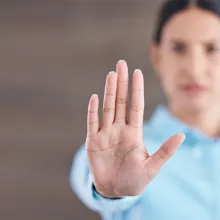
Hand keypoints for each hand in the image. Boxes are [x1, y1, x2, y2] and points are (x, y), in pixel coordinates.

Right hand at [86, 60, 184, 197]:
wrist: (115, 190)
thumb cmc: (134, 180)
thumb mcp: (152, 168)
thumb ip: (165, 151)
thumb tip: (182, 136)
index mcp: (134, 133)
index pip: (136, 106)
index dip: (136, 90)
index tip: (138, 72)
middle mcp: (119, 129)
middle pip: (121, 102)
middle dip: (121, 83)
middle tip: (121, 64)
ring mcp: (105, 134)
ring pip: (107, 108)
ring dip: (108, 91)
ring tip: (111, 75)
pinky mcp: (93, 141)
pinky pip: (92, 123)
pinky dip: (93, 111)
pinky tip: (95, 98)